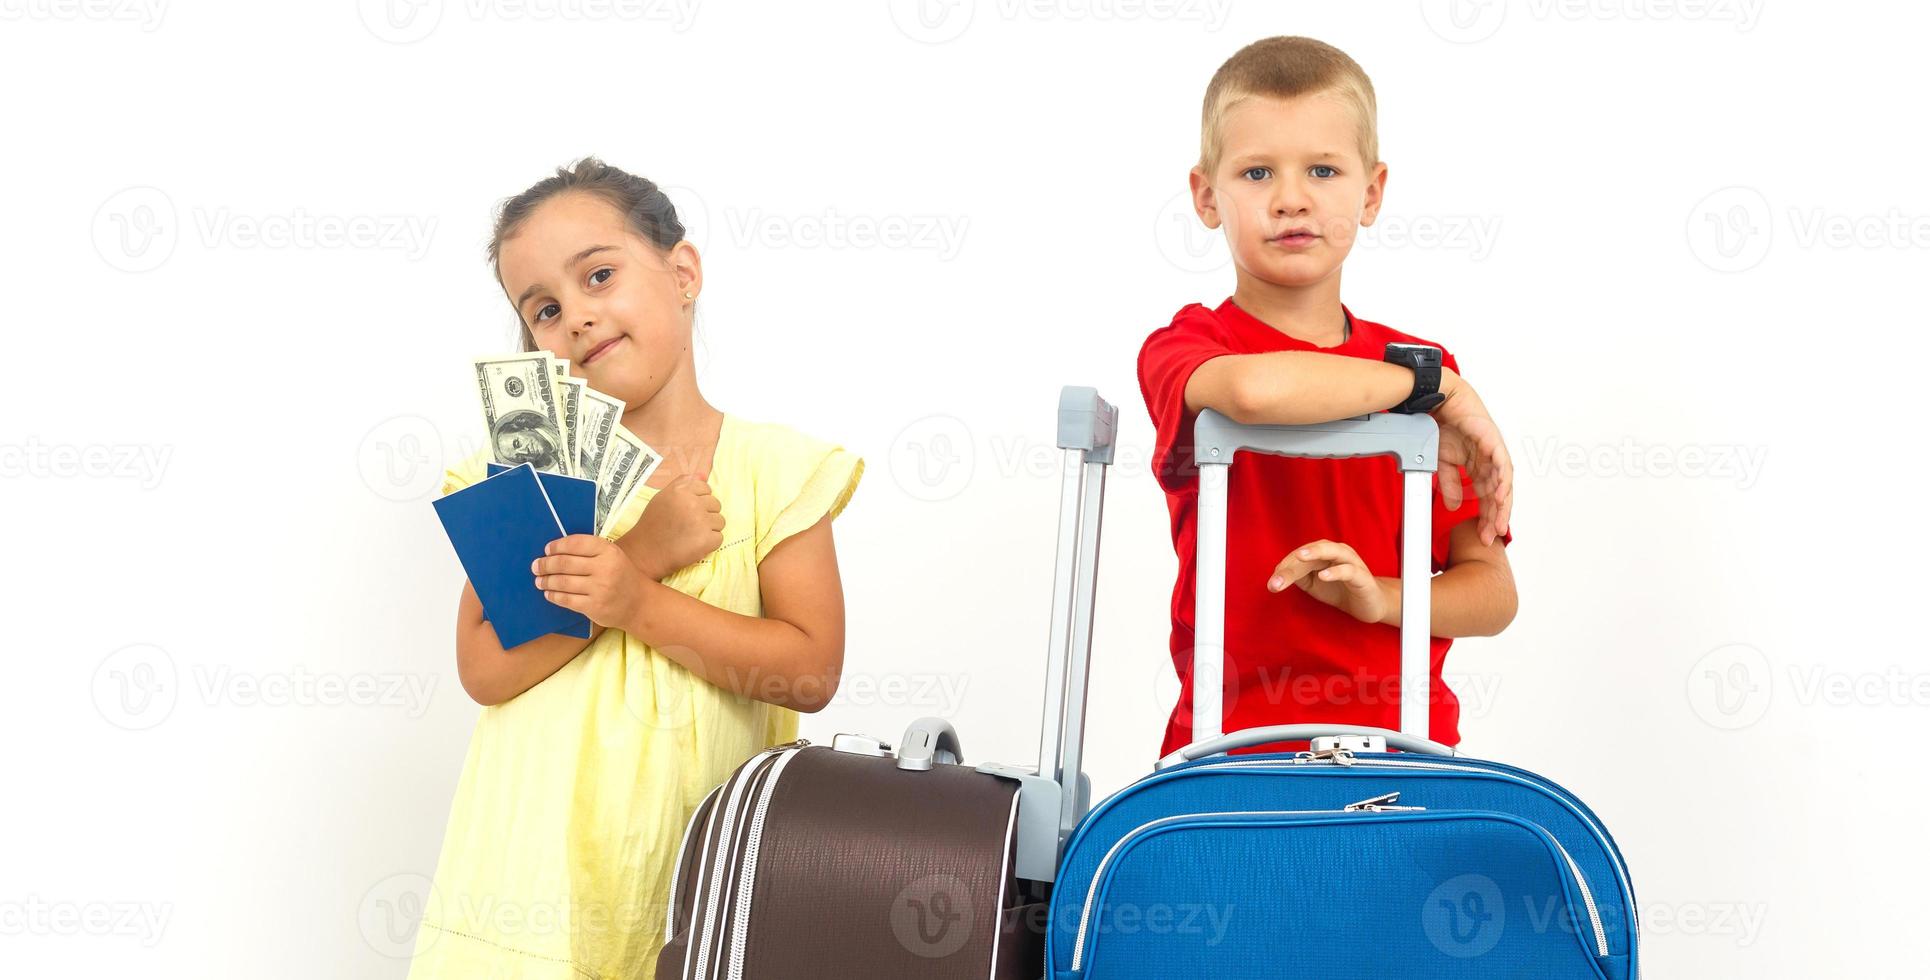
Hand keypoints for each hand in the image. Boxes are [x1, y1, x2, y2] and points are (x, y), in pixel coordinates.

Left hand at [533, 534, 652, 630]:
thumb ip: (589, 551)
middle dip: (546, 564)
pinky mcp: (594, 606)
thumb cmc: (620, 575)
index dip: (557, 546)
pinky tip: (549, 593)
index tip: (547, 550)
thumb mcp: (612, 556)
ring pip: (563, 582)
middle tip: (536, 566)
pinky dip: (554, 595)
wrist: (639, 603)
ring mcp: (600, 589)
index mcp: (608, 551)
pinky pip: (566, 600)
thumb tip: (554, 551)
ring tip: (539, 580)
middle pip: (565, 563)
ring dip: (546, 581)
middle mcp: (605, 568)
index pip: (575, 543)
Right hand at [615, 474, 723, 579]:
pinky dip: (709, 543)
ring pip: (720, 521)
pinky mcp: (707, 540)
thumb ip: (682, 483)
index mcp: (681, 491)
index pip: (706, 488)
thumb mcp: (662, 497)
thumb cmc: (653, 525)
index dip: (698, 501)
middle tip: (687, 525)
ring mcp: (701, 521)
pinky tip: (693, 545)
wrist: (645, 553)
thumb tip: (704, 475)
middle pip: (715, 504)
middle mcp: (692, 503)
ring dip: (708, 529)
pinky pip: (719, 538)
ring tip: (690, 535)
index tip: (687, 511)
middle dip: (705, 515)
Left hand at [1268, 539, 1389, 624]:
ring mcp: (1350, 562)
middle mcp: (1336, 552)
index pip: (1299, 557)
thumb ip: (1298, 576)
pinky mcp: (1362, 576)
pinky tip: (1323, 576)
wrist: (1369, 604)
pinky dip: (1335, 571)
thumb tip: (1280, 574)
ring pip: (1332, 551)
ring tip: (1300, 556)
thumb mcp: (1313, 584)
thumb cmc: (1339, 590)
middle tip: (1276, 579)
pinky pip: (1348, 570)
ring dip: (1315, 552)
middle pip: (1310, 553)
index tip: (1272, 582)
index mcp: (1322, 553)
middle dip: (1292, 565)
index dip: (1284, 568)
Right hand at [1433, 369, 1512, 544]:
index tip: (1482, 535)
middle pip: (1497, 494)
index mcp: (1477, 466)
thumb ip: (1450, 484)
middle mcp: (1488, 461)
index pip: (1485, 496)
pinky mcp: (1493, 440)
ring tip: (1498, 521)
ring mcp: (1493, 450)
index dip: (1484, 516)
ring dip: (1502, 503)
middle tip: (1491, 535)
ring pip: (1503, 482)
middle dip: (1495, 516)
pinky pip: (1502, 464)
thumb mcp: (1441, 462)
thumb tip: (1453, 506)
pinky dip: (1503, 480)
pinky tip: (1501, 495)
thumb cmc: (1440, 424)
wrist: (1436, 400)